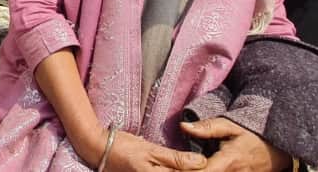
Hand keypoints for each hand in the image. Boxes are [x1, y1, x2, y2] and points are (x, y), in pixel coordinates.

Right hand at [92, 130, 206, 171]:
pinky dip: (175, 170)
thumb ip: (176, 158)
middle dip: (196, 170)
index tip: (221, 166)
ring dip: (186, 169)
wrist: (97, 150)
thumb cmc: (122, 147)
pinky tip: (181, 166)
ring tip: (201, 164)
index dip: (205, 171)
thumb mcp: (150, 150)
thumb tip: (202, 162)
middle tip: (213, 165)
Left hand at [180, 119, 290, 171]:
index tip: (170, 168)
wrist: (276, 151)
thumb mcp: (230, 126)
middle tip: (170, 168)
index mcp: (229, 161)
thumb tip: (183, 126)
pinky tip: (195, 169)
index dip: (185, 171)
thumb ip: (207, 128)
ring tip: (177, 169)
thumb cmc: (250, 135)